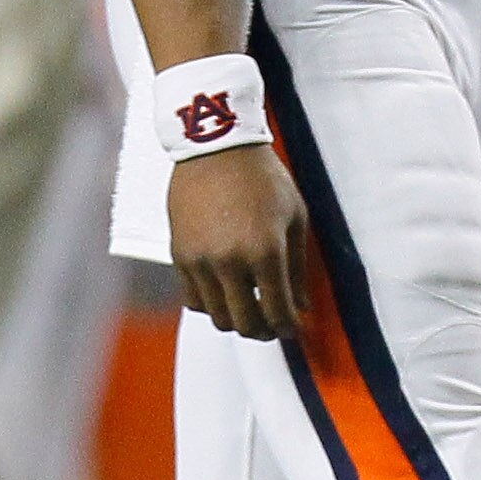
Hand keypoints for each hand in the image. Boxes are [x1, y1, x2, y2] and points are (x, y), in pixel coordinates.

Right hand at [169, 141, 307, 340]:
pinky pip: (193, 300)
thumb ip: (298, 267)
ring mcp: (200, 261)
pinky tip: (225, 294)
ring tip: (250, 310)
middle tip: (273, 326)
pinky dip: (211, 306)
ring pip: (217, 317)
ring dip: (237, 321)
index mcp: (265, 252)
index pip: (277, 312)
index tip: (292, 328)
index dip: (288, 328)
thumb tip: (301, 305)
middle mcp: (230, 261)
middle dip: (264, 332)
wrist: (217, 148)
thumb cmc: (262, 177)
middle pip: (246, 324)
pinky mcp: (179, 256)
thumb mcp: (294, 218)